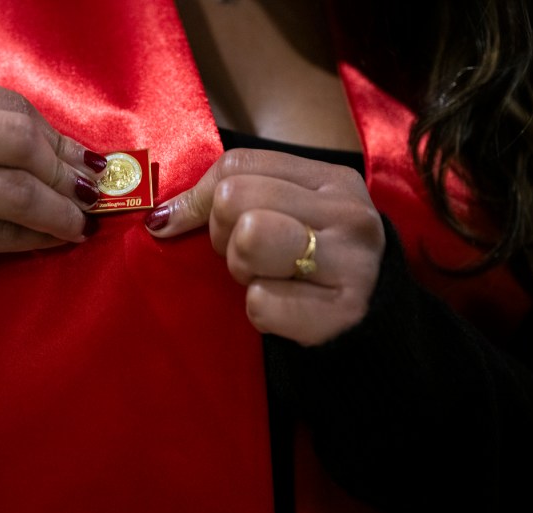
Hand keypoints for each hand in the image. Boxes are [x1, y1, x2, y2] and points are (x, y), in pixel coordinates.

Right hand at [0, 64, 106, 299]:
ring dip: (60, 211)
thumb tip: (73, 154)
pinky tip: (54, 240)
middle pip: (16, 142)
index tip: (87, 160)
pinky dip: (36, 238)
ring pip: (12, 193)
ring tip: (80, 222)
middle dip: (64, 171)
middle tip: (91, 193)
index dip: (58, 137)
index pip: (8, 106)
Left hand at [145, 149, 384, 345]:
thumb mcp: (287, 217)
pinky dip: (261, 312)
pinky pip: (261, 302)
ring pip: (249, 237)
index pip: (236, 164)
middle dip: (224, 238)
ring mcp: (353, 261)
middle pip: (235, 199)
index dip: (201, 200)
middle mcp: (348, 213)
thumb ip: (232, 199)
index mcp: (331, 179)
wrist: (373, 328)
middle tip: (249, 260)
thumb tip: (159, 219)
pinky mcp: (344, 312)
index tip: (199, 228)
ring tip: (268, 279)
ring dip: (243, 270)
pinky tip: (287, 310)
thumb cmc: (315, 267)